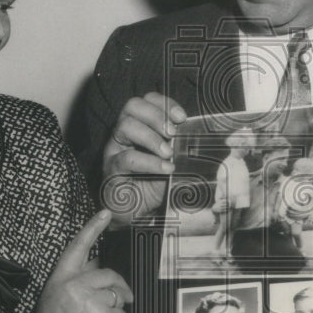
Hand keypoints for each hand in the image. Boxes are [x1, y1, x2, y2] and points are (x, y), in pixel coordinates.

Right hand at [24, 210, 132, 312]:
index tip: (106, 212)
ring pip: (117, 298)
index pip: (78, 247)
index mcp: (60, 279)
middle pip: (110, 275)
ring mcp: (90, 300)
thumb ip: (74, 283)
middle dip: (120, 287)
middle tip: (123, 298)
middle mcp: (74, 285)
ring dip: (114, 311)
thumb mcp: (54, 298)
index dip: (92, 228)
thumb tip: (98, 269)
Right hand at [102, 93, 186, 221]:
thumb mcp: (172, 161)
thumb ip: (181, 147)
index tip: (182, 117)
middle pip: (133, 106)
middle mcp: (124, 133)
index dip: (165, 103)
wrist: (136, 212)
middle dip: (156, 115)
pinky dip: (149, 162)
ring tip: (168, 153)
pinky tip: (165, 169)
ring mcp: (115, 149)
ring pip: (126, 126)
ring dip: (151, 137)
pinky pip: (127, 158)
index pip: (147, 100)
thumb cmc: (153, 184)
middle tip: (173, 133)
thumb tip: (201, 137)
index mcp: (140, 126)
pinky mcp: (111, 169)